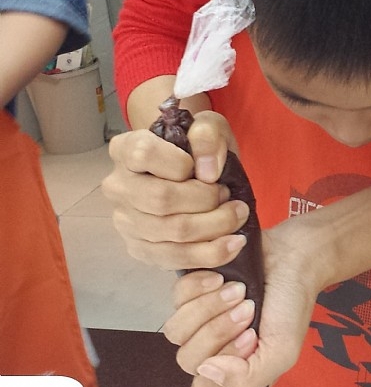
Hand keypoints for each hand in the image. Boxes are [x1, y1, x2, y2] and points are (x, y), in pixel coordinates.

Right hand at [103, 112, 249, 270]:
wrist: (197, 175)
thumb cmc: (198, 149)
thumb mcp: (208, 128)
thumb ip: (208, 135)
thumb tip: (207, 172)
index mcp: (124, 150)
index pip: (143, 154)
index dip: (179, 163)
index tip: (200, 167)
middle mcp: (117, 187)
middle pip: (161, 199)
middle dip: (206, 200)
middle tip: (229, 196)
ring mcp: (125, 221)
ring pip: (171, 232)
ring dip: (214, 228)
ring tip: (237, 218)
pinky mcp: (140, 249)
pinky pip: (174, 259)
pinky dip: (209, 254)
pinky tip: (231, 245)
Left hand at [163, 213, 330, 386]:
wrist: (291, 254)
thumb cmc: (291, 304)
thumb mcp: (282, 351)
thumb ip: (247, 379)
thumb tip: (205, 372)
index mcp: (237, 373)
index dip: (225, 362)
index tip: (251, 336)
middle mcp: (214, 351)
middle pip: (188, 359)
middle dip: (219, 331)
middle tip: (248, 308)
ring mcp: (199, 323)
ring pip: (177, 331)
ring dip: (209, 307)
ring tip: (239, 290)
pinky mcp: (190, 295)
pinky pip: (176, 298)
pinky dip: (200, 286)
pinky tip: (222, 277)